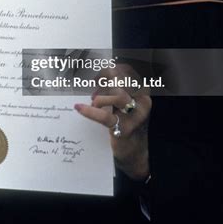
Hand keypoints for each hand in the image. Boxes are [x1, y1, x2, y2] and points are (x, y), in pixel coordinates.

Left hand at [74, 64, 150, 180]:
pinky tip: (80, 108)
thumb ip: (114, 89)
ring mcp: (135, 116)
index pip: (127, 72)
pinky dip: (90, 111)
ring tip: (94, 102)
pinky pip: (105, 116)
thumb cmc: (126, 124)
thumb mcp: (123, 104)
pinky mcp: (124, 129)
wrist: (134, 153)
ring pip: (119, 96)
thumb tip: (97, 78)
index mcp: (143, 93)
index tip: (98, 77)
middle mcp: (142, 102)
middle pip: (122, 81)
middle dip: (104, 82)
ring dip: (101, 97)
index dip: (110, 71)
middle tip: (94, 90)